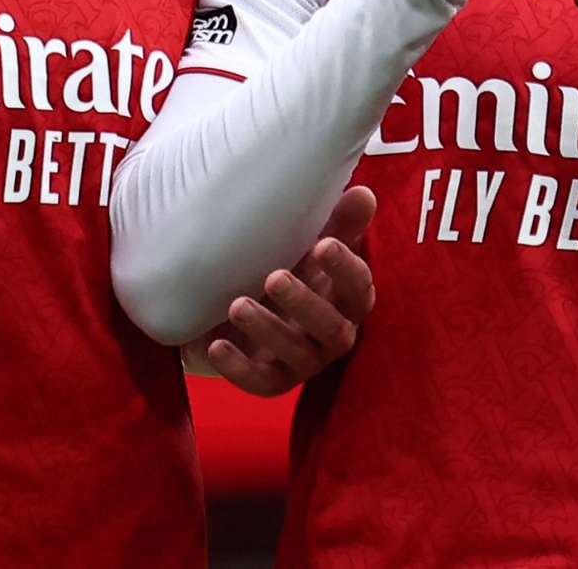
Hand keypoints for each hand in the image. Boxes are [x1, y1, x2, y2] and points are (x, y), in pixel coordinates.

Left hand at [184, 186, 377, 395]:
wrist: (258, 306)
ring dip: (267, 330)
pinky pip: (261, 383)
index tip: (323, 245)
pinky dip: (238, 369)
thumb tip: (362, 194)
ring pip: (296, 355)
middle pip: (330, 327)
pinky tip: (215, 346)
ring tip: (237, 306)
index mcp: (349, 299)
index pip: (359, 287)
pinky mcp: (274, 380)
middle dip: (303, 303)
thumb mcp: (317, 244)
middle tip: (274, 278)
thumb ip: (341, 223)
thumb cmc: (298, 266)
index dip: (344, 269)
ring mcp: (306, 361)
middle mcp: (334, 333)